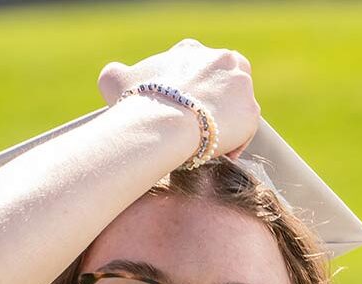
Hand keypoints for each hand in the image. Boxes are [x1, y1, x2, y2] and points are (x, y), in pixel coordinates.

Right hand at [97, 38, 259, 158]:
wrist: (164, 123)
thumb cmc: (138, 103)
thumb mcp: (115, 79)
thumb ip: (116, 73)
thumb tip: (111, 75)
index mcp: (192, 50)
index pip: (197, 66)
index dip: (190, 90)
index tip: (182, 109)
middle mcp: (222, 59)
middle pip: (223, 83)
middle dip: (212, 103)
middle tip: (196, 127)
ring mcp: (240, 84)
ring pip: (237, 105)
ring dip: (225, 123)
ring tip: (207, 144)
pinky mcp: (251, 111)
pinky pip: (246, 130)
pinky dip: (235, 143)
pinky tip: (219, 155)